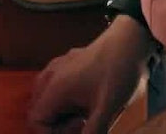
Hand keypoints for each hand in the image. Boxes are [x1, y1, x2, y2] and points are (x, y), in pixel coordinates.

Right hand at [27, 16, 150, 132]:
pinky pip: (53, 85)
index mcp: (55, 89)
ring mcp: (56, 67)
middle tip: (83, 123)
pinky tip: (86, 98)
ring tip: (84, 113)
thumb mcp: (107, 109)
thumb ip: (93, 131)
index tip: (79, 127)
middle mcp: (50, 77)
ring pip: (45, 97)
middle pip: (38, 110)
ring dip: (60, 110)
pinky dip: (64, 98)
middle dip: (56, 123)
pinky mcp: (66, 62)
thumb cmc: (118, 73)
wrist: (129, 40)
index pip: (35, 121)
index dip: (53, 132)